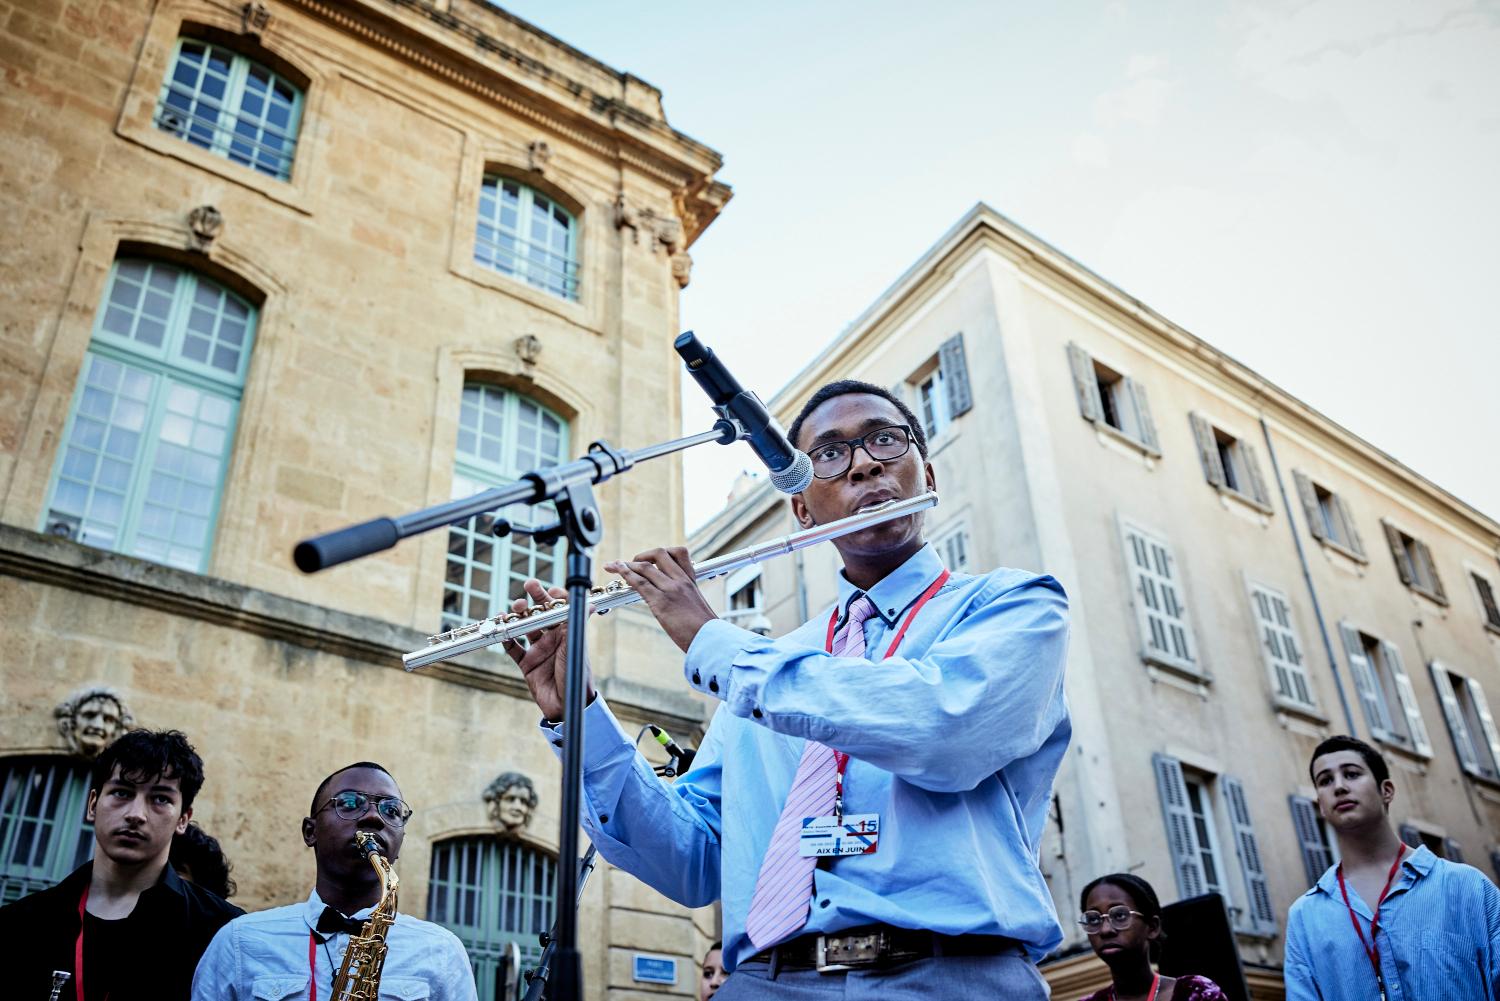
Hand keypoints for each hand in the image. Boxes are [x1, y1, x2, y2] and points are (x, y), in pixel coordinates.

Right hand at [501, 579, 594, 721]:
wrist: (566, 704)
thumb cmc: (575, 674)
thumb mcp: (574, 647)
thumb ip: (575, 625)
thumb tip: (590, 604)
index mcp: (567, 633)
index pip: (560, 609)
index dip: (555, 597)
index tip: (550, 589)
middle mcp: (552, 639)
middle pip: (541, 614)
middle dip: (535, 598)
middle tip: (529, 585)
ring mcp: (539, 650)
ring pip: (525, 627)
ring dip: (519, 616)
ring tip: (515, 608)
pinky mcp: (526, 664)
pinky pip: (513, 649)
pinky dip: (506, 639)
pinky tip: (502, 629)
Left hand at [603, 547, 717, 652]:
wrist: (711, 640)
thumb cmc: (705, 629)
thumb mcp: (697, 607)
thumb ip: (685, 599)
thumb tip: (674, 603)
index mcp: (691, 581)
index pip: (680, 553)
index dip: (662, 553)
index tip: (651, 560)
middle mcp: (681, 580)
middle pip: (659, 553)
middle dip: (642, 555)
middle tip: (632, 564)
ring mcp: (671, 589)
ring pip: (645, 567)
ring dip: (626, 565)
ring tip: (615, 566)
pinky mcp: (661, 602)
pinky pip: (640, 582)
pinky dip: (625, 574)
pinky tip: (618, 571)